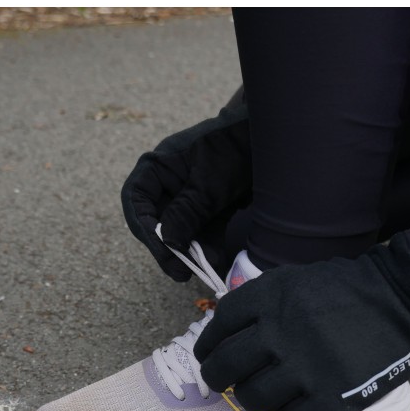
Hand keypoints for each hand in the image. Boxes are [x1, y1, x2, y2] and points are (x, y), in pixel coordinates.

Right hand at [121, 87, 251, 280]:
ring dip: (191, 254)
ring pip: (181, 233)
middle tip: (181, 272)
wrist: (272, 137)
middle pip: (158, 223)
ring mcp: (189, 199)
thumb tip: (169, 242)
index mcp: (159, 167)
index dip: (145, 227)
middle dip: (169, 249)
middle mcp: (169, 185)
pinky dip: (209, 249)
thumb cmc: (235, 146)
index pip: (137, 201)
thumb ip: (189, 210)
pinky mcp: (210, 210)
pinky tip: (217, 263)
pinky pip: (203, 234)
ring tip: (203, 273)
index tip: (161, 248)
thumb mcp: (211, 180)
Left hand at [194, 218, 409, 410]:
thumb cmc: (351, 289)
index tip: (208, 356)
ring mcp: (306, 368)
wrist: (407, 298)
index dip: (207, 346)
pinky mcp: (334, 398)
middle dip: (217, 378)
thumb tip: (225, 333)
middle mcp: (280, 332)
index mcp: (269, 298)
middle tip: (224, 384)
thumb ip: (261, 303)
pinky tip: (294, 408)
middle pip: (224, 367)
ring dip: (253, 398)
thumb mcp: (296, 280)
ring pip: (253, 398)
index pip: (218, 327)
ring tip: (265, 394)